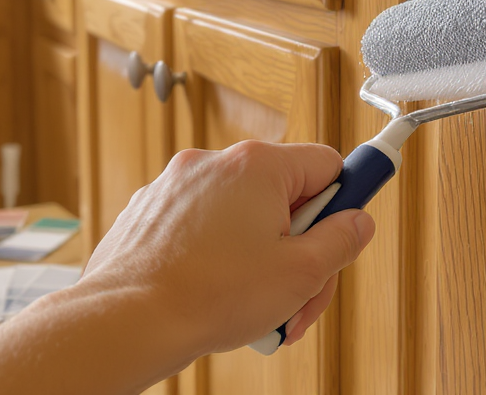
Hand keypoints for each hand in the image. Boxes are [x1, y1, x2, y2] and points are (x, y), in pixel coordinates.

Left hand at [82, 140, 375, 359]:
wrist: (129, 320)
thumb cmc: (207, 296)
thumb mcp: (300, 275)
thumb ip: (340, 242)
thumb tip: (356, 225)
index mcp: (257, 166)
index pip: (326, 164)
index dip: (345, 201)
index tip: (351, 222)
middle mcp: (214, 164)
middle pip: (284, 199)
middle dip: (299, 250)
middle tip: (300, 294)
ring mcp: (177, 187)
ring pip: (242, 220)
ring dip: (260, 261)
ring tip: (255, 308)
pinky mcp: (152, 213)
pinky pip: (203, 230)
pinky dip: (218, 259)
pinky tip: (216, 298)